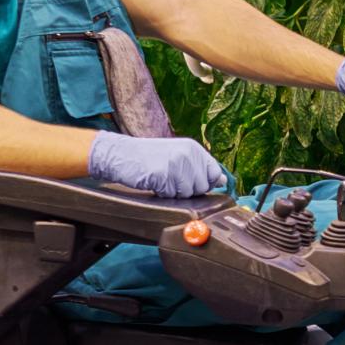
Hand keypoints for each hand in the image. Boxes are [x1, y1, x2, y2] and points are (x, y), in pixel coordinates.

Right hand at [88, 131, 227, 198]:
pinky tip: (154, 182)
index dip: (204, 183)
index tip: (190, 182)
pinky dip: (163, 193)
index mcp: (193, 148)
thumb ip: (199, 167)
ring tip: (162, 179)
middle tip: (170, 179)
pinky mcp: (163, 175)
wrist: (121, 154)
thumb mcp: (177, 155)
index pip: (214, 173)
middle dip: (188, 190)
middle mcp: (188, 154)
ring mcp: (176, 164)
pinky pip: (172, 196)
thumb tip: (222, 180)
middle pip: (202, 187)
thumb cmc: (149, 157)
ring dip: (175, 192)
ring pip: (188, 194)